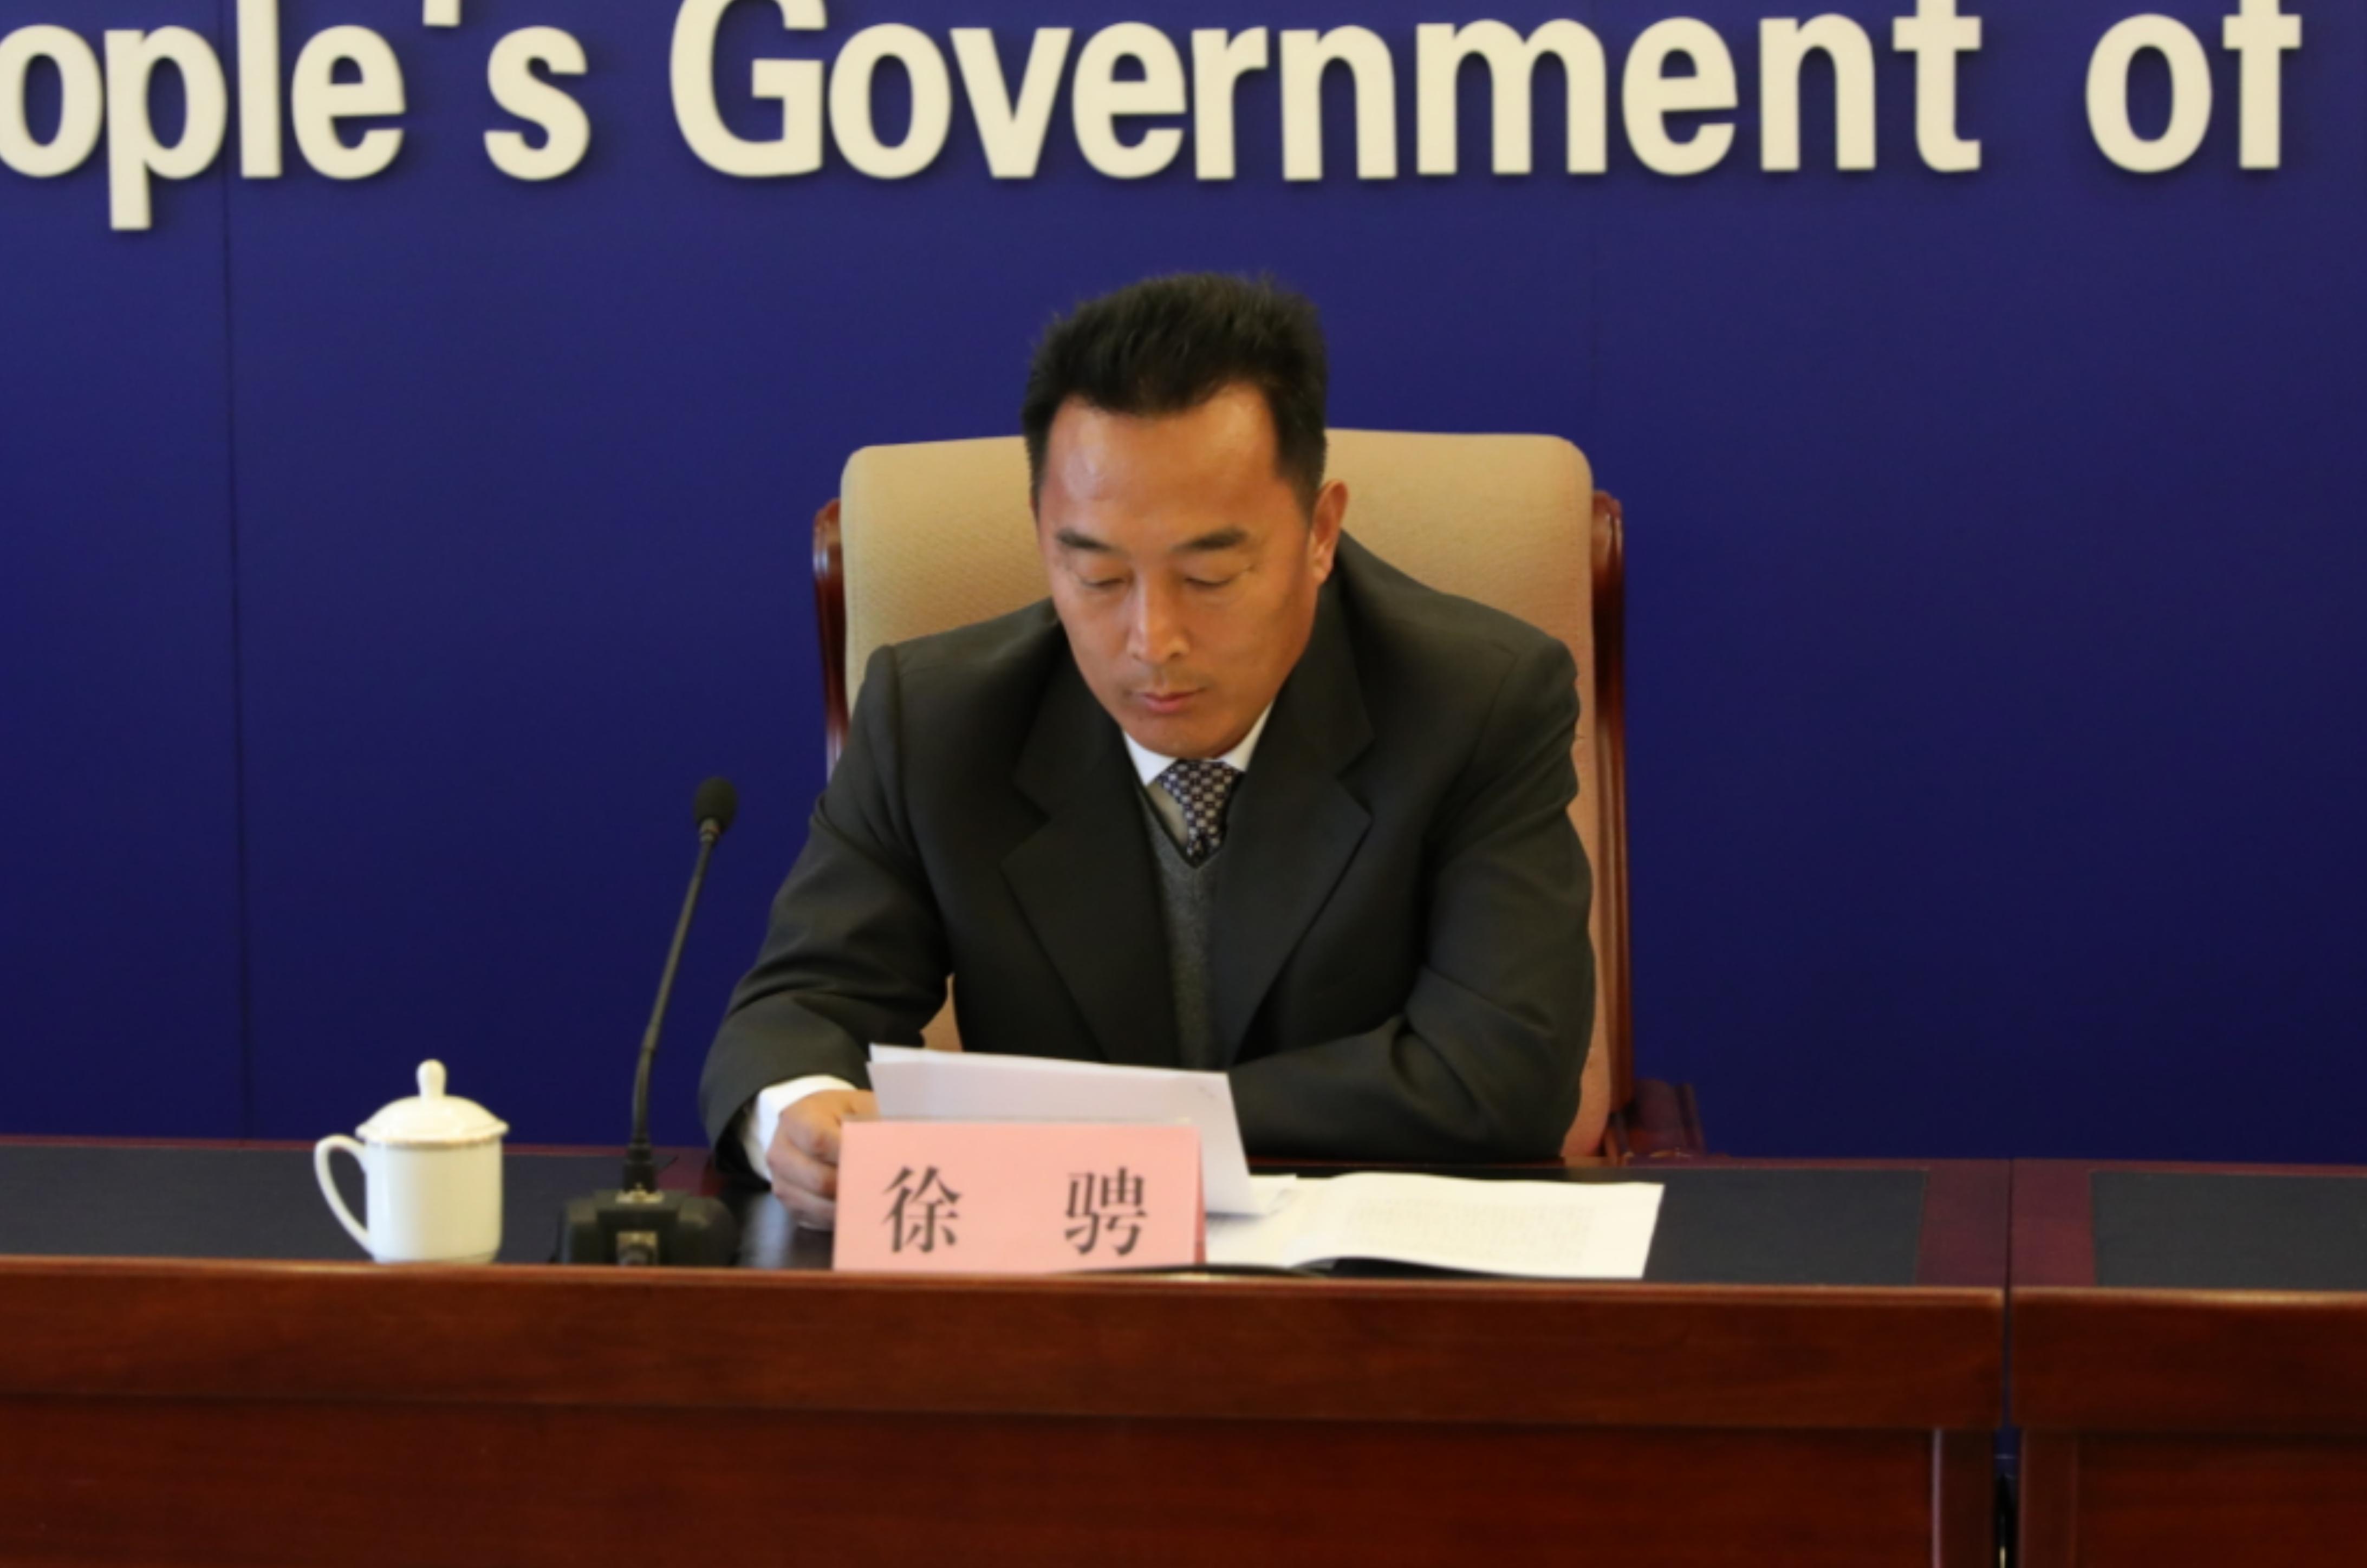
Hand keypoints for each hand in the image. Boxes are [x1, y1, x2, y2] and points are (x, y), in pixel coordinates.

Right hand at [764, 1088, 876, 1229]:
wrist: (817, 1125)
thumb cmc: (843, 1115)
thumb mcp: (857, 1108)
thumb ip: (866, 1128)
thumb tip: (887, 1154)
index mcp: (795, 1119)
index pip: (818, 1140)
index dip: (847, 1154)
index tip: (874, 1160)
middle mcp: (780, 1153)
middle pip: (819, 1180)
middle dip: (855, 1186)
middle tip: (884, 1188)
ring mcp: (781, 1182)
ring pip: (818, 1206)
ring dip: (850, 1206)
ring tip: (877, 1200)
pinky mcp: (790, 1205)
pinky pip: (817, 1219)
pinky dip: (842, 1218)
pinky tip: (862, 1209)